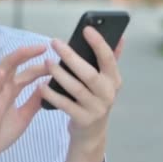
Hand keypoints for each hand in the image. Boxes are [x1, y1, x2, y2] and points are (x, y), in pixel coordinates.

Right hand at [0, 45, 48, 161]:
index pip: (26, 74)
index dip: (40, 66)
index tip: (55, 60)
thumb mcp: (24, 116)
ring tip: (24, 51)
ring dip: (11, 61)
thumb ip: (34, 101)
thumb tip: (47, 85)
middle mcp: (1, 89)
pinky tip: (2, 72)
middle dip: (26, 55)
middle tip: (43, 47)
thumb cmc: (1, 131)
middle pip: (13, 66)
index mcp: (10, 90)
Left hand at [40, 27, 123, 160]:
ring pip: (76, 88)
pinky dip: (52, 94)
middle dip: (71, 56)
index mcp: (114, 80)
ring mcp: (96, 109)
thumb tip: (120, 36)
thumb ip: (110, 59)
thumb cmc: (95, 98)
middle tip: (55, 42)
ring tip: (47, 62)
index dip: (99, 43)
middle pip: (89, 73)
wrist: (91, 132)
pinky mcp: (83, 120)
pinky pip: (65, 105)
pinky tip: (41, 85)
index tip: (86, 29)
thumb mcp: (105, 81)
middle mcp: (108, 94)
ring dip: (59, 74)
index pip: (109, 58)